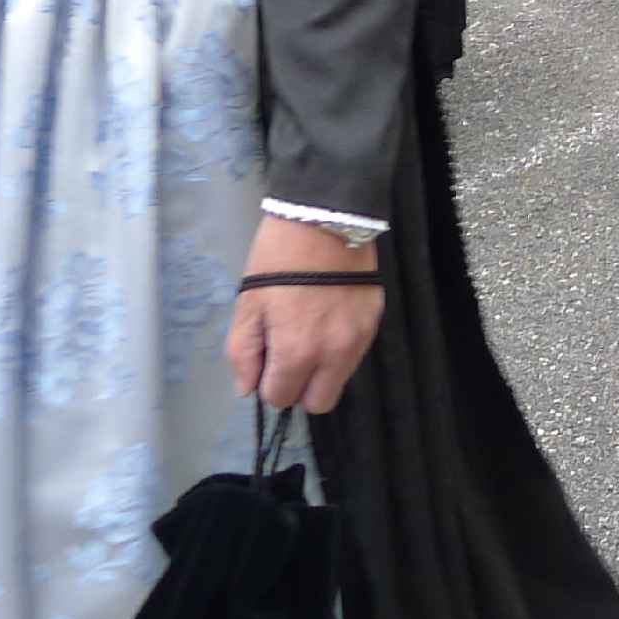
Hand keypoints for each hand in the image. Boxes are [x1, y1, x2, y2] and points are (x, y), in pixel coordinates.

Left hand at [226, 216, 385, 414]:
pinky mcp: (375, 321)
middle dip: (299, 388)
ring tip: (309, 332)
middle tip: (288, 355)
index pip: (279, 398)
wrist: (326, 215)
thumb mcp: (248, 303)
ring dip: (321, 370)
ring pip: (340, 380)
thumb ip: (243, 352)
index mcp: (297, 352)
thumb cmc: (278, 258)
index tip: (266, 357)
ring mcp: (360, 339)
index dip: (267, 382)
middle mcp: (334, 355)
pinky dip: (339, 349)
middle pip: (318, 403)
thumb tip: (248, 387)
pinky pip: (355, 354)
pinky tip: (328, 318)